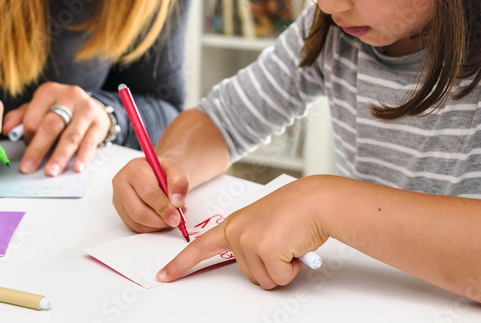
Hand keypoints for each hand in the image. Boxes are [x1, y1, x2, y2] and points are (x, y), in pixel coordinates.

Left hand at [1, 82, 111, 175]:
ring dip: (60, 156)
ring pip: (71, 136)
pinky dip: (83, 156)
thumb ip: (20, 117)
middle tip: (28, 167)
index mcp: (49, 92)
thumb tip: (6, 129)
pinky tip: (77, 167)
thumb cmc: (61, 110)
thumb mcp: (39, 108)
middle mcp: (69, 96)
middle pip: (51, 126)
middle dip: (38, 149)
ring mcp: (86, 109)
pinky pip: (90, 142)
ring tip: (51, 172)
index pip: (33, 117)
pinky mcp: (99, 123)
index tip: (25, 153)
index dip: (27, 137)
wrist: (92, 107)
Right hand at [112, 156, 189, 232]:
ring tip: (171, 216)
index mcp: (134, 169)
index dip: (163, 206)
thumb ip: (179, 182)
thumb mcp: (175, 169)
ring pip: (137, 222)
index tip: (177, 214)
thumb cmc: (162, 170)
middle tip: (175, 220)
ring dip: (158, 225)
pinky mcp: (121, 212)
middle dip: (160, 220)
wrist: (155, 173)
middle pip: (138, 211)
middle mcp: (122, 184)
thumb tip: (177, 202)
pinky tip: (162, 218)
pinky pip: (137, 227)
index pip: (147, 192)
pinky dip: (153, 227)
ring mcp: (119, 199)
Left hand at [157, 178, 327, 288]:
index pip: (199, 246)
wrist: (317, 200)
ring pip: (264, 280)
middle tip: (283, 242)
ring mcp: (248, 240)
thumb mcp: (262, 224)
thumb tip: (254, 265)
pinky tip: (295, 246)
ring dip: (283, 267)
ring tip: (289, 242)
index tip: (163, 276)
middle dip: (271, 266)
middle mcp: (236, 231)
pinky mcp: (265, 249)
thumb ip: (249, 241)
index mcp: (233, 224)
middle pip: (249, 274)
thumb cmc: (296, 211)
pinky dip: (292, 268)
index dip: (180, 264)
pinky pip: (279, 278)